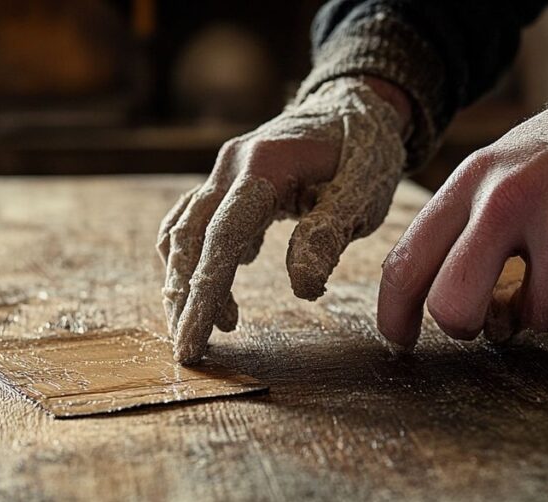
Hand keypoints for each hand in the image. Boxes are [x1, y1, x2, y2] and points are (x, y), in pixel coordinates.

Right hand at [158, 77, 409, 363]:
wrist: (354, 105)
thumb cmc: (364, 151)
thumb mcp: (363, 191)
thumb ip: (330, 233)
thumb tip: (302, 288)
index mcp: (263, 166)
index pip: (221, 239)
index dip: (204, 294)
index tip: (194, 340)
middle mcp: (230, 166)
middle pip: (190, 239)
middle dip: (185, 300)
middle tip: (188, 351)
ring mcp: (223, 172)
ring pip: (183, 232)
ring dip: (185, 282)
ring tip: (202, 328)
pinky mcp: (226, 183)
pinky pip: (193, 222)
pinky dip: (194, 260)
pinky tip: (218, 293)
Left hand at [377, 79, 547, 348]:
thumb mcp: (505, 163)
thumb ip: (467, 223)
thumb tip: (433, 300)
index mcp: (474, 181)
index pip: (408, 262)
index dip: (395, 314)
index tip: (400, 339)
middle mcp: (510, 204)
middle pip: (452, 309)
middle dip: (465, 328)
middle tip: (489, 318)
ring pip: (532, 323)